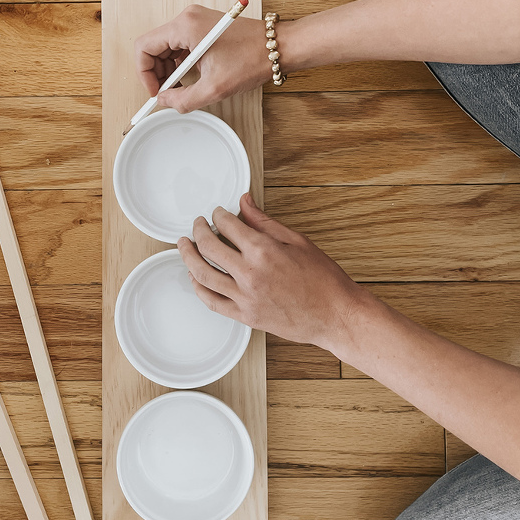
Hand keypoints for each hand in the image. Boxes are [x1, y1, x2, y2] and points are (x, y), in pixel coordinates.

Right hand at [134, 4, 271, 112]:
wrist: (278, 47)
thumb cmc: (253, 59)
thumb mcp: (214, 88)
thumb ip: (183, 99)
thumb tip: (164, 101)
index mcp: (185, 27)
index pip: (144, 46)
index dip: (144, 73)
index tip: (155, 91)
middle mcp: (187, 18)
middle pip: (154, 46)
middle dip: (156, 73)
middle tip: (167, 93)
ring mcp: (195, 20)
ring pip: (166, 46)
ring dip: (169, 70)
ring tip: (181, 88)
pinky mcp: (203, 27)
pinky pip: (180, 45)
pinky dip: (180, 63)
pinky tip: (190, 79)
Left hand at [176, 193, 363, 351]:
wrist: (335, 315)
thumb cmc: (323, 280)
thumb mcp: (297, 241)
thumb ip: (265, 222)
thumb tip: (245, 202)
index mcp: (264, 250)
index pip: (228, 225)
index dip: (219, 215)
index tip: (218, 213)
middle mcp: (250, 274)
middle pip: (208, 247)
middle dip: (198, 231)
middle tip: (197, 224)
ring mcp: (245, 298)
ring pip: (203, 275)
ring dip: (189, 257)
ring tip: (184, 246)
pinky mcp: (245, 316)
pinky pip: (212, 302)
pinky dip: (199, 288)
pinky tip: (195, 277)